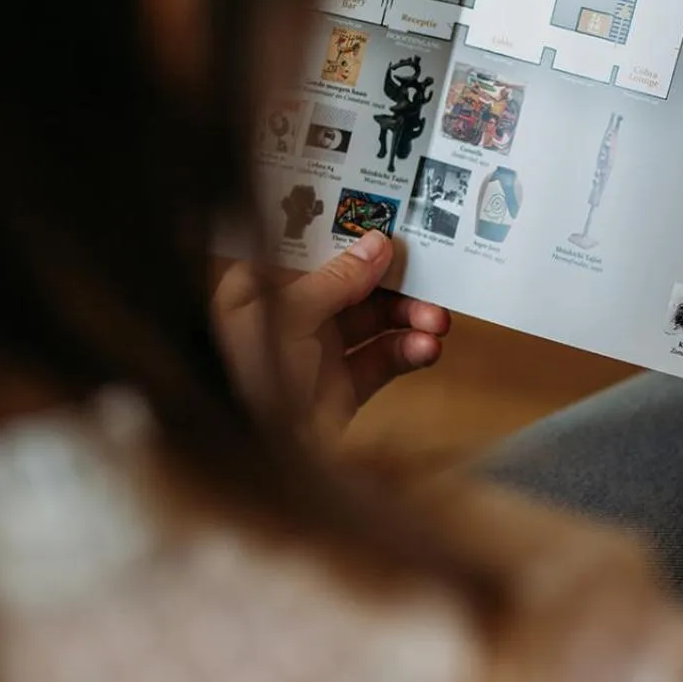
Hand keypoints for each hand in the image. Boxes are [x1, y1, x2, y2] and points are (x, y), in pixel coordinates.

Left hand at [212, 231, 450, 433]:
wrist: (245, 460)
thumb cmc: (246, 378)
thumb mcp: (287, 318)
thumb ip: (336, 280)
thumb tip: (379, 243)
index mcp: (261, 289)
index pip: (315, 252)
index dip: (354, 236)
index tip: (398, 222)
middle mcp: (291, 316)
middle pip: (354, 285)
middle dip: (394, 283)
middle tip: (431, 278)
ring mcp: (318, 353)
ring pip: (375, 323)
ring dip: (410, 317)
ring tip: (438, 321)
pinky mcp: (342, 389)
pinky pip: (382, 361)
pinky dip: (407, 351)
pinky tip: (427, 348)